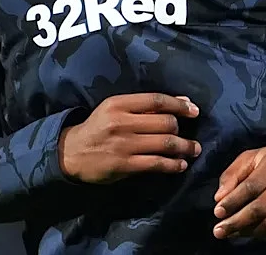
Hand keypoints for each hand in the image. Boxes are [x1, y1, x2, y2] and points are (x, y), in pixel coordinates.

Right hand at [58, 93, 201, 183]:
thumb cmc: (98, 127)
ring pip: (164, 143)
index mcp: (119, 103)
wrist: (71, 152)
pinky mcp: (124, 164)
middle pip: (164, 122)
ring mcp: (124, 144)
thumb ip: (143, 106)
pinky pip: (156, 163)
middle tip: (192, 136)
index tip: (194, 110)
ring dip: (184, 147)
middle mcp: (122, 122)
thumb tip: (180, 101)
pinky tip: (181, 165)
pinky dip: (172, 164)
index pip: (156, 100)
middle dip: (182, 129)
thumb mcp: (114, 109)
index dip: (179, 104)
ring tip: (194, 150)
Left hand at [212, 143, 265, 239]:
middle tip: (219, 231)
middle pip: (261, 207)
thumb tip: (219, 198)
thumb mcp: (251, 158)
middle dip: (237, 222)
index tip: (217, 212)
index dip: (233, 201)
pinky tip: (253, 233)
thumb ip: (232, 175)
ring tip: (233, 233)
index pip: (251, 186)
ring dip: (249, 232)